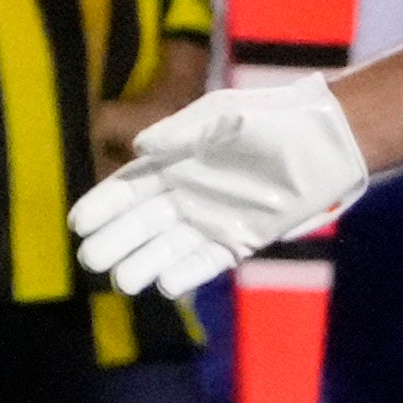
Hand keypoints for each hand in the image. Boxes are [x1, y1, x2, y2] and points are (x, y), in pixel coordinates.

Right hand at [71, 71, 375, 297]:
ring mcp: (212, 220)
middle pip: (141, 223)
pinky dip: (187, 274)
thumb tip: (139, 147)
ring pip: (169, 248)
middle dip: (115, 242)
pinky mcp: (240, 240)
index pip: (129, 188)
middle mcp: (187, 195)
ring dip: (145, 264)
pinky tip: (165, 285)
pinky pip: (207, 261)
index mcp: (176, 163)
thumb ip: (180, 133)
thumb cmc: (270, 121)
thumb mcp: (221, 117)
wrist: (323, 144)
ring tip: (122, 281)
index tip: (79, 224)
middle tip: (91, 261)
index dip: (103, 206)